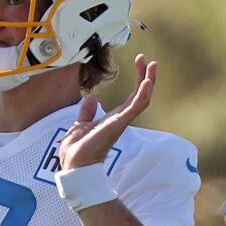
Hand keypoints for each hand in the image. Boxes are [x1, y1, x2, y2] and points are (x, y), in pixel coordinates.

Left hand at [57, 54, 156, 170]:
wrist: (73, 165)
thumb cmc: (77, 151)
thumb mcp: (80, 126)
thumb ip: (87, 112)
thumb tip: (92, 98)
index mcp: (112, 119)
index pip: (131, 97)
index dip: (138, 80)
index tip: (139, 61)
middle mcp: (120, 120)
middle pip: (140, 96)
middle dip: (146, 77)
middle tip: (148, 60)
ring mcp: (120, 122)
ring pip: (142, 100)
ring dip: (148, 81)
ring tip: (152, 64)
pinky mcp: (118, 124)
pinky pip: (135, 107)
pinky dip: (142, 93)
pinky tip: (147, 81)